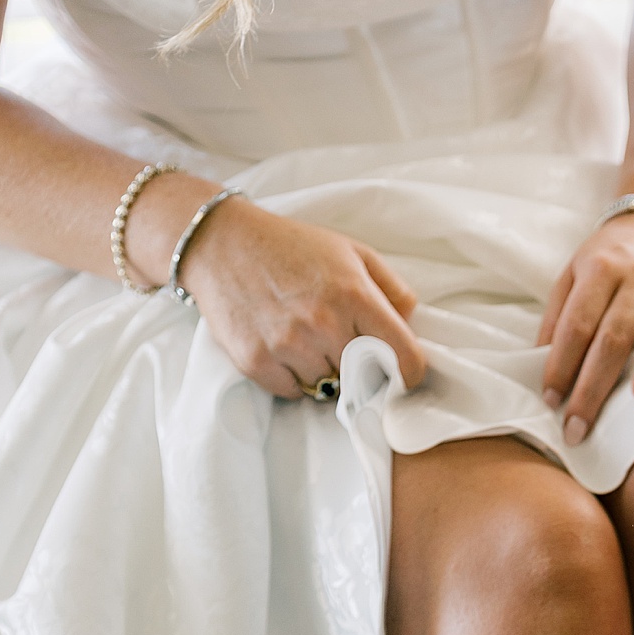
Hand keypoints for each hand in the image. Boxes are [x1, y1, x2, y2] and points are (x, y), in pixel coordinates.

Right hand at [132, 178, 427, 399]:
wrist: (221, 243)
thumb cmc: (292, 247)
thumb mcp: (352, 252)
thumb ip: (392, 288)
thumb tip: (411, 325)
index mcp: (354, 294)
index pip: (403, 356)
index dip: (410, 372)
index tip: (403, 374)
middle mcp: (322, 322)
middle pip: (364, 378)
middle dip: (359, 367)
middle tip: (342, 344)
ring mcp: (287, 344)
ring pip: (327, 386)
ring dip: (322, 370)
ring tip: (305, 337)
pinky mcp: (255, 360)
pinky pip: (292, 391)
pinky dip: (291, 377)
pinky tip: (282, 346)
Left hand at [537, 209, 633, 442]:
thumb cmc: (614, 254)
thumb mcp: (576, 271)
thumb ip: (558, 312)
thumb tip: (540, 360)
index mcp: (600, 270)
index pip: (576, 325)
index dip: (561, 365)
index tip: (551, 402)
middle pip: (613, 336)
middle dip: (593, 386)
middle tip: (579, 428)